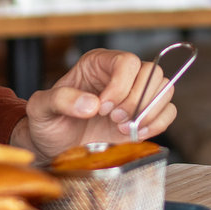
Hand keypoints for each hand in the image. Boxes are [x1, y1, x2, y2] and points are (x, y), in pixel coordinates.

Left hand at [17, 50, 174, 158]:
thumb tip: (91, 104)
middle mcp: (121, 75)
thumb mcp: (41, 108)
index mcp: (98, 64)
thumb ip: (60, 100)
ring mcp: (135, 95)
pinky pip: (169, 111)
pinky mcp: (145, 116)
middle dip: (135, 101)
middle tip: (113, 119)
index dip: (121, 85)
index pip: (127, 62)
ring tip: (123, 127)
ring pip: (164, 89)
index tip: (102, 108)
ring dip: (148, 112)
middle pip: (151, 73)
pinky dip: (158, 123)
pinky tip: (136, 133)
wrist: (55, 147)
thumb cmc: (48, 123)